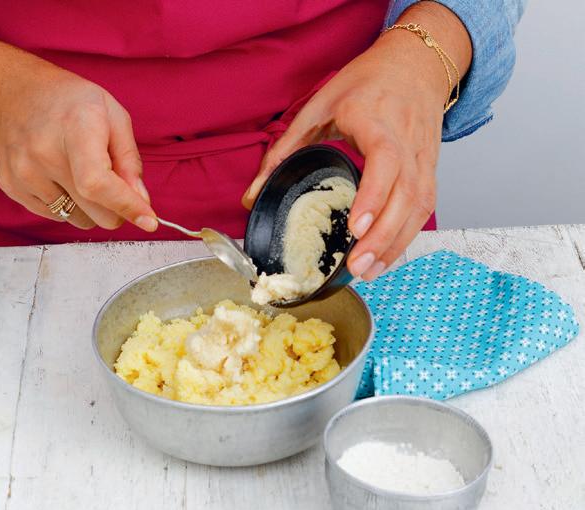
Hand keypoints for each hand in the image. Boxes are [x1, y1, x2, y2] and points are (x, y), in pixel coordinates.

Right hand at [0, 41, 156, 230]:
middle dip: (117, 208)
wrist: (17, 90)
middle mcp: (44, 153)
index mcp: (75, 129)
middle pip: (95, 212)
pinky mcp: (11, 185)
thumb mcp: (114, 117)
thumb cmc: (70, 102)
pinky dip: (69, 204)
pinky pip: (56, 216)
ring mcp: (23, 172)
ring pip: (78, 219)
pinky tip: (62, 177)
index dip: (126, 206)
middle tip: (117, 186)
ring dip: (90, 206)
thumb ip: (131, 161)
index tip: (149, 221)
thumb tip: (140, 199)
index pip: (98, 184)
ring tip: (81, 172)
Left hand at [243, 2, 470, 279]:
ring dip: (396, 243)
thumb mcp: (318, 106)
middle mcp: (406, 139)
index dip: (373, 196)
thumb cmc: (366, 82)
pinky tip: (386, 256)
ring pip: (419, 206)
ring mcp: (423, 156)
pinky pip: (424, 207)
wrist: (415, 64)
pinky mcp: (430, 169)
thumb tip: (252, 195)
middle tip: (356, 266)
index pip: (384, 160)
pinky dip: (406, 236)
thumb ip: (284, 149)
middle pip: (405, 194)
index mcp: (375, 118)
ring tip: (369, 272)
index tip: (355, 227)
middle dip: (382, 236)